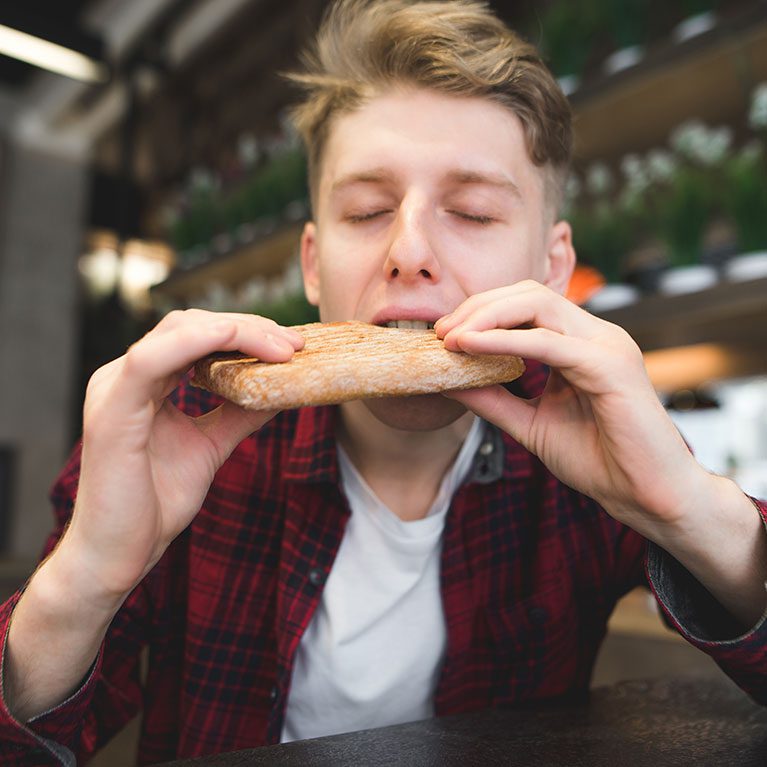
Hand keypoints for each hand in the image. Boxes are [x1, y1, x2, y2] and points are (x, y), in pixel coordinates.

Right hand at [57, 310, 303, 608]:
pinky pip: (151, 361)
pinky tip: (233, 337)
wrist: (119, 555)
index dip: (245, 332)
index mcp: (144, 384)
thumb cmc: (155, 503)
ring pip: (176, 332)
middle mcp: (124, 377)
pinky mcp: (111, 411)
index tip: (290, 344)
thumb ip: (238, 414)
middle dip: (248, 328)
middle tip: (294, 343)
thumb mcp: (210, 446)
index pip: (195, 336)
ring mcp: (114, 390)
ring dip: (235, 332)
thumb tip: (280, 389)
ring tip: (281, 348)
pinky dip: (195, 343)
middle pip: (190, 325)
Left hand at [435, 280, 705, 534]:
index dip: (482, 311)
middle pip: (530, 294)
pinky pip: (549, 343)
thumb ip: (492, 399)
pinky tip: (471, 348)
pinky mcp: (611, 367)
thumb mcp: (530, 423)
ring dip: (487, 317)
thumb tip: (446, 380)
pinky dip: (505, 341)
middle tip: (440, 332)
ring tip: (451, 338)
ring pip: (539, 306)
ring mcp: (607, 346)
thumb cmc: (598, 460)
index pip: (528, 304)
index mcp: (581, 344)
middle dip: (479, 307)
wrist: (647, 497)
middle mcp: (596, 336)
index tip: (444, 334)